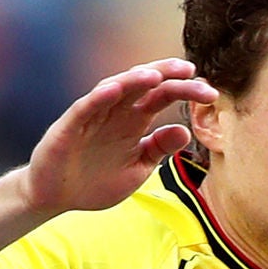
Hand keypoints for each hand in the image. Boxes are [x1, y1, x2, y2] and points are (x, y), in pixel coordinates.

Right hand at [21, 59, 217, 219]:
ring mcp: (92, 116)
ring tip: (154, 75)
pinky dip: (99, 98)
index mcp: (133, 122)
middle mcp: (115, 113)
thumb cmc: (96, 180)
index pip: (162, 97)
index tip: (210, 92)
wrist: (57, 197)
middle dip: (165, 76)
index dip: (185, 92)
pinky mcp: (69, 126)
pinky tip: (114, 89)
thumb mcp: (137, 168)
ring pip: (114, 90)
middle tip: (190, 71)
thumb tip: (186, 130)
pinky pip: (85, 108)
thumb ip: (159, 149)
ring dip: (133, 81)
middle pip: (142, 86)